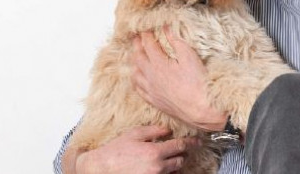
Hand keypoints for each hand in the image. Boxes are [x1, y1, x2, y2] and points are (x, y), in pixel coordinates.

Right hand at [73, 125, 199, 173]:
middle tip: (182, 149)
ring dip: (175, 165)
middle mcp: (157, 167)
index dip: (191, 142)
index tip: (198, 141)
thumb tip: (167, 130)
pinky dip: (167, 172)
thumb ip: (154, 131)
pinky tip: (160, 166)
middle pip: (180, 160)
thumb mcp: (134, 134)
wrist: (101, 168)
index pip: (180, 146)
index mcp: (155, 152)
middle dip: (182, 154)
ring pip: (174, 172)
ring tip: (168, 158)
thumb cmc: (115, 151)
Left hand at [131, 26, 226, 130]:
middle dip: (136, 46)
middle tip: (136, 38)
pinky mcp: (154, 101)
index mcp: (159, 64)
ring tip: (135, 56)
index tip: (144, 29)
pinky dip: (136, 80)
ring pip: (135, 74)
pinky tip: (137, 78)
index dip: (145, 35)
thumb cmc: (198, 83)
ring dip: (134, 62)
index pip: (148, 45)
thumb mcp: (189, 57)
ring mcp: (151, 90)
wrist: (201, 109)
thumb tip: (167, 29)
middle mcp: (150, 77)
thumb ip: (176, 41)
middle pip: (138, 58)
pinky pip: (138, 89)